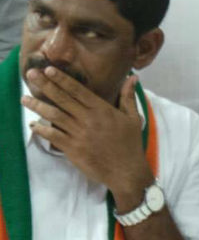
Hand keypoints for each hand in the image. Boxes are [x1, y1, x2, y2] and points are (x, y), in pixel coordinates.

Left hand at [21, 67, 152, 210]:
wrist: (126, 170)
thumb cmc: (131, 143)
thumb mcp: (133, 117)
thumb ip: (128, 96)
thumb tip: (132, 77)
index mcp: (102, 110)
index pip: (78, 90)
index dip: (62, 79)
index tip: (49, 69)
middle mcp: (88, 119)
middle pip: (62, 99)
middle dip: (45, 86)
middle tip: (31, 75)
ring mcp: (79, 134)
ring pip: (54, 116)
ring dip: (38, 106)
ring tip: (24, 98)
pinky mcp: (73, 149)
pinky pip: (53, 136)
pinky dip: (42, 130)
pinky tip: (34, 124)